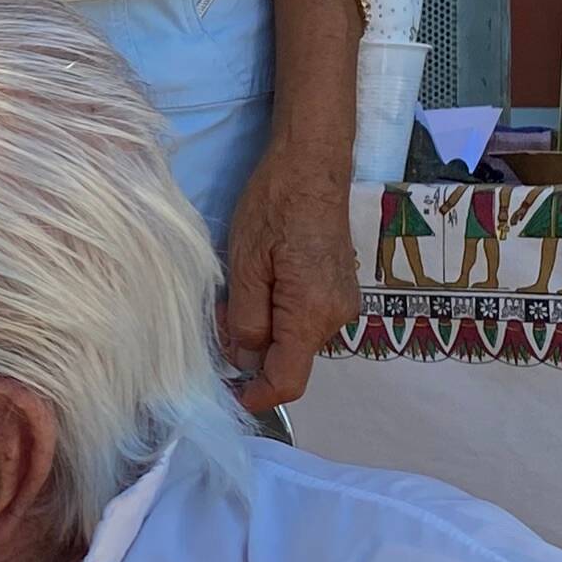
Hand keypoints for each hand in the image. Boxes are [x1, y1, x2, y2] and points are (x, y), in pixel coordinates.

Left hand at [221, 130, 359, 413]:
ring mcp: (342, 302)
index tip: (225, 392)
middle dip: (250, 353)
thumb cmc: (274, 207)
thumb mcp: (245, 265)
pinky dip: (277, 315)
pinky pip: (304, 319)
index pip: (288, 381)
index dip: (256, 396)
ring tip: (237, 294)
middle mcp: (335, 316)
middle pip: (289, 361)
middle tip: (219, 318)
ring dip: (262, 330)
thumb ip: (246, 321)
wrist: (313, 165)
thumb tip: (244, 362)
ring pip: (295, 340)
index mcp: (312, 314)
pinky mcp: (339, 288)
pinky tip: (260, 285)